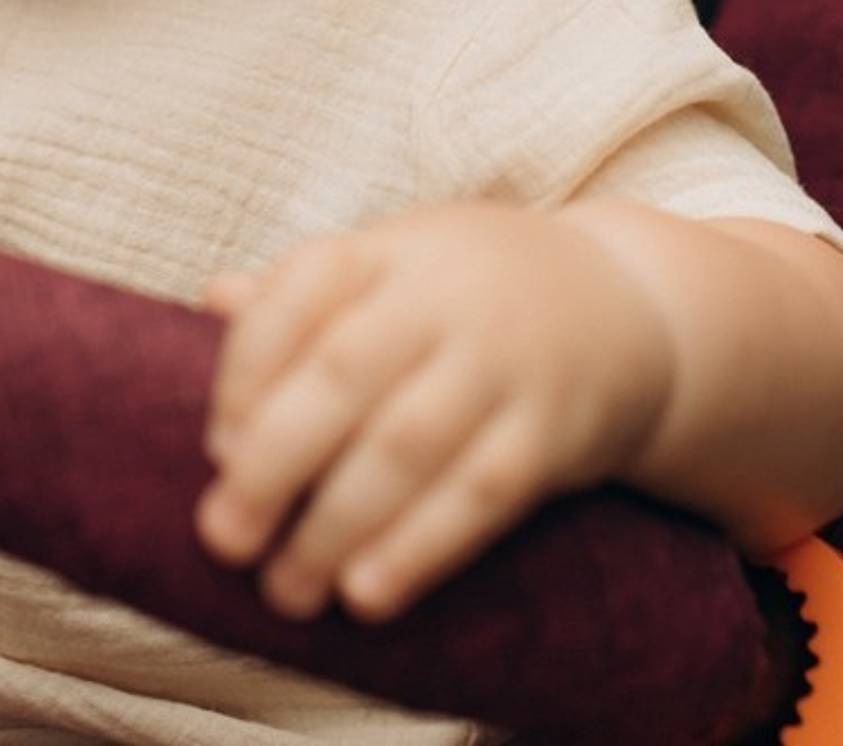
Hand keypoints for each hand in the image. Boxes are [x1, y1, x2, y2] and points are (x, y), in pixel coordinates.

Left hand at [195, 200, 670, 622]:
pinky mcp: (552, 426)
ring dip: (336, 523)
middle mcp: (444, 293)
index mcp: (392, 250)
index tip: (217, 446)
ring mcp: (502, 358)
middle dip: (273, 462)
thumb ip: (309, 292)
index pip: (302, 286)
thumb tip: (213, 299)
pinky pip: (482, 490)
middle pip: (344, 370)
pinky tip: (369, 591)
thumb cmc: (477, 292)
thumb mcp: (401, 264)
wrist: (629, 302)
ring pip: (407, 442)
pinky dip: (421, 545)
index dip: (247, 366)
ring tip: (288, 588)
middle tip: (225, 537)